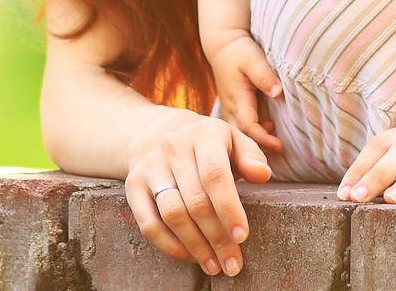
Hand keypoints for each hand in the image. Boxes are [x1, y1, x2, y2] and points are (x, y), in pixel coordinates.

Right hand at [124, 107, 272, 277]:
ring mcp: (150, 166)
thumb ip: (250, 156)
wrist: (156, 130)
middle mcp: (173, 148)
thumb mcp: (231, 139)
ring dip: (195, 246)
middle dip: (217, 238)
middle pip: (195, 200)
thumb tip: (262, 175)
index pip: (214, 175)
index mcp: (202, 135)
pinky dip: (169, 245)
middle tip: (233, 264)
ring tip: (214, 266)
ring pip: (172, 214)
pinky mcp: (133, 184)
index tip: (242, 236)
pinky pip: (148, 222)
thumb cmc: (205, 142)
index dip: (228, 208)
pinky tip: (189, 256)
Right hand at [206, 33, 284, 156]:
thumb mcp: (252, 59)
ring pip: (236, 139)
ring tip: (275, 147)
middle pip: (240, 140)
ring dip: (252, 147)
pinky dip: (249, 140)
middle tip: (278, 155)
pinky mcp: (230, 112)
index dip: (263, 139)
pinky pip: (237, 133)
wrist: (222, 47)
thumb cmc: (239, 52)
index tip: (280, 146)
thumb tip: (278, 93)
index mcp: (236, 100)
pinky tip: (266, 135)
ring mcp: (228, 113)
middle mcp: (230, 110)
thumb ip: (264, 76)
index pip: (249, 127)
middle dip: (256, 152)